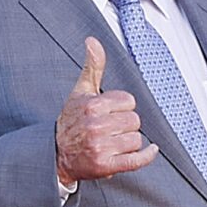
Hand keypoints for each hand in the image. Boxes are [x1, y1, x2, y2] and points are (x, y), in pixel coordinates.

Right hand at [56, 37, 158, 185]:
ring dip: (128, 141)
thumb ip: (92, 66)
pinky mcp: (105, 165)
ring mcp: (100, 147)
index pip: (129, 102)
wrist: (55, 153)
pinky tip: (151, 150)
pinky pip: (136, 160)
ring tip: (112, 142)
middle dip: (126, 125)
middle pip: (134, 121)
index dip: (122, 107)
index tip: (111, 112)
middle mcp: (95, 126)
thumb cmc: (71, 121)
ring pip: (136, 139)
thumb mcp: (80, 91)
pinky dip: (147, 156)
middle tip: (111, 129)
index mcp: (92, 105)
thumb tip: (92, 41)